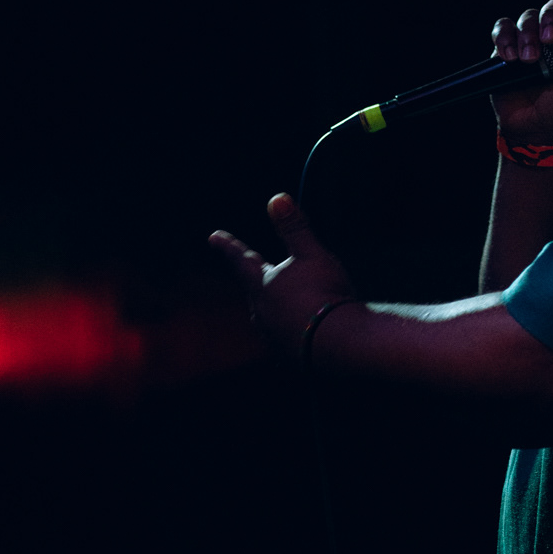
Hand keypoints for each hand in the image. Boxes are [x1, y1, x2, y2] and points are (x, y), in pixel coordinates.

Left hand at [209, 193, 355, 358]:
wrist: (339, 342)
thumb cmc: (323, 292)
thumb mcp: (310, 254)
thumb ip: (293, 228)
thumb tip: (276, 199)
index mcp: (261, 286)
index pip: (241, 260)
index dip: (229, 245)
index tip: (213, 236)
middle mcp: (261, 313)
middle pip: (255, 290)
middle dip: (258, 278)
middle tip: (258, 268)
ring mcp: (273, 336)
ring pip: (269, 314)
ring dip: (278, 304)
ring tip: (292, 300)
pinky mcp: (289, 354)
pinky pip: (286, 334)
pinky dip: (293, 325)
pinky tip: (305, 326)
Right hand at [491, 0, 552, 144]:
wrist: (536, 134)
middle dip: (552, 17)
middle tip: (550, 39)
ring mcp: (532, 40)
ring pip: (528, 16)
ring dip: (527, 34)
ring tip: (529, 60)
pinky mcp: (507, 47)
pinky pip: (503, 28)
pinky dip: (505, 37)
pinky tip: (510, 57)